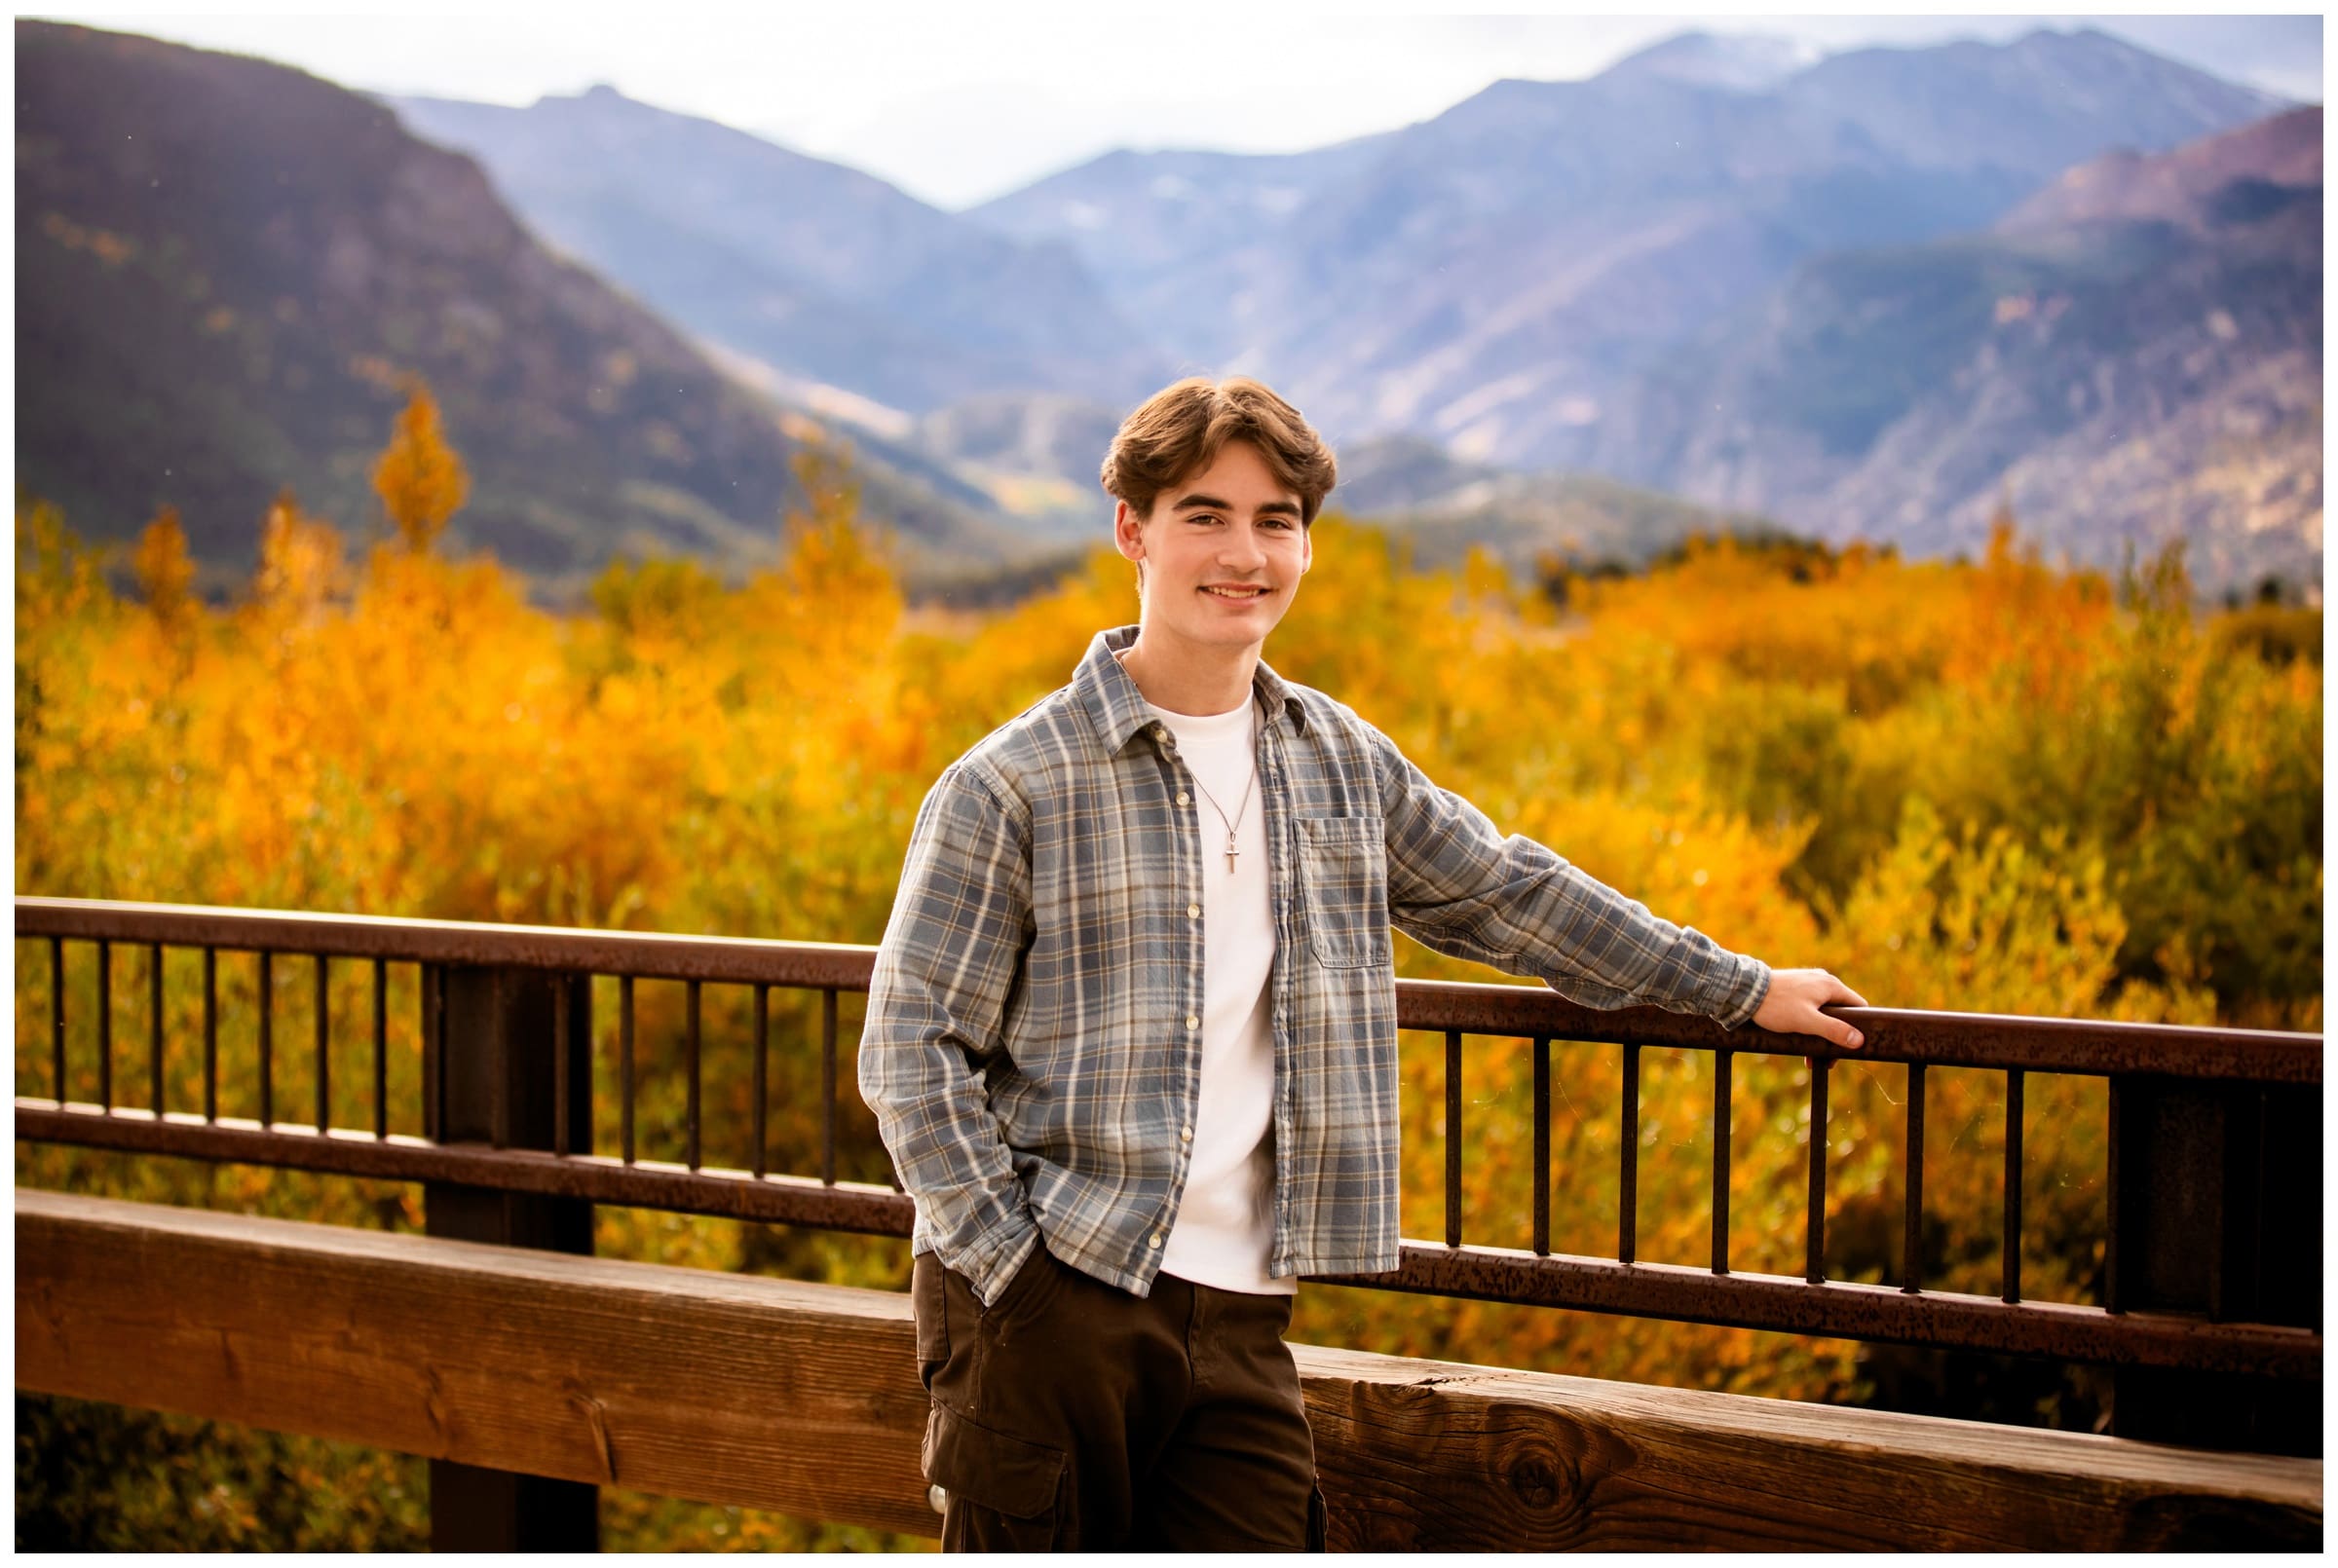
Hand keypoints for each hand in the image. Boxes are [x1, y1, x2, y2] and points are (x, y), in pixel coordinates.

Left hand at [1752, 968, 1869, 1049]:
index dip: (1859, 1028)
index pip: (1858, 1006)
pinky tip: (1800, 1042)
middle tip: (1827, 1060)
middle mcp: (1823, 981)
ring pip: (1824, 1012)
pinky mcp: (1795, 988)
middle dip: (1836, 1037)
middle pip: (1841, 1012)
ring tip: (1811, 1057)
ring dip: (1821, 1034)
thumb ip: (1833, 1030)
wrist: (1744, 991)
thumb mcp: (1807, 1021)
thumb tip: (1859, 1040)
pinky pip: (1810, 1009)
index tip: (1851, 1047)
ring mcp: (1808, 983)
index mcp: (1831, 985)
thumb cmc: (1776, 1005)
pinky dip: (1809, 1025)